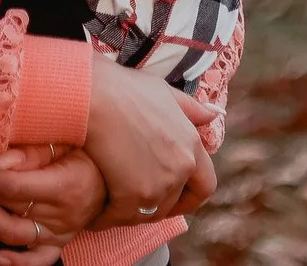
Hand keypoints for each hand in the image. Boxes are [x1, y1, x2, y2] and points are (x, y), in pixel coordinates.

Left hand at [0, 145, 102, 265]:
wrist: (114, 175)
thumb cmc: (87, 152)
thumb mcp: (65, 142)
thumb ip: (31, 151)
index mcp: (66, 186)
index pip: (13, 186)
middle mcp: (64, 216)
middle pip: (8, 207)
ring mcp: (60, 233)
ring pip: (13, 233)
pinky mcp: (58, 243)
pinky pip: (36, 261)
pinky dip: (13, 262)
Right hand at [81, 56, 217, 227]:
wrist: (93, 96)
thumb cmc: (123, 89)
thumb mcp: (163, 91)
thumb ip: (190, 108)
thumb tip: (214, 114)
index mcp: (191, 144)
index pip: (205, 186)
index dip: (189, 196)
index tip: (173, 197)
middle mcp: (181, 167)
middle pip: (172, 205)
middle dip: (153, 205)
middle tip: (131, 200)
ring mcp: (159, 183)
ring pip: (147, 214)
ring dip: (129, 213)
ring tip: (110, 207)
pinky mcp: (133, 195)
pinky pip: (122, 217)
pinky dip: (107, 218)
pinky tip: (95, 213)